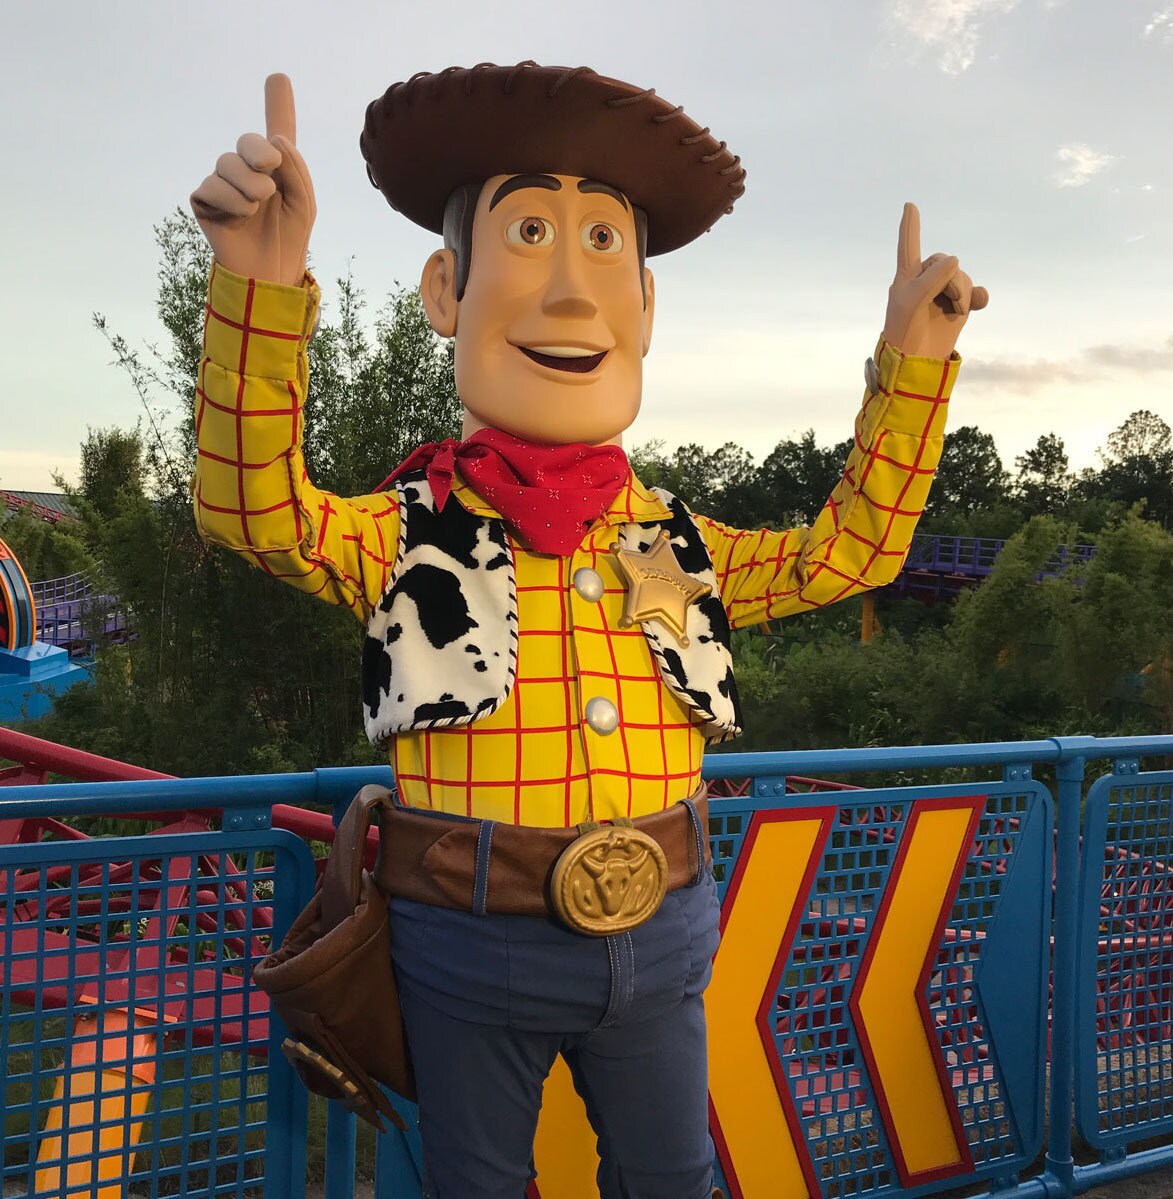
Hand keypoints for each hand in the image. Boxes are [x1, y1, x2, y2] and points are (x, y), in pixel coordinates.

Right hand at [190, 74, 315, 286]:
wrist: (271, 271)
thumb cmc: (289, 239)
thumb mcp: (304, 204)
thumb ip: (296, 169)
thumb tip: (273, 140)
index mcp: (276, 171)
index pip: (276, 133)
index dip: (278, 104)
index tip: (279, 77)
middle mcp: (248, 172)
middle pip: (247, 142)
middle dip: (260, 152)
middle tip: (271, 170)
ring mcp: (224, 185)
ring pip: (227, 163)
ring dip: (249, 184)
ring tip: (258, 205)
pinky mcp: (205, 201)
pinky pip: (211, 186)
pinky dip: (231, 200)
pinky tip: (240, 216)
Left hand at [882, 202, 987, 358]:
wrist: (917, 361)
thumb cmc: (905, 330)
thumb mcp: (912, 300)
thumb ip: (932, 277)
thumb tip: (955, 259)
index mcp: (906, 276)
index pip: (909, 246)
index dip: (910, 227)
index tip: (909, 206)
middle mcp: (925, 280)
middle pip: (944, 261)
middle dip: (949, 278)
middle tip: (945, 300)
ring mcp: (943, 293)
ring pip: (961, 275)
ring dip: (960, 291)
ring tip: (953, 310)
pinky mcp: (959, 307)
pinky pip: (975, 292)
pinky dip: (977, 296)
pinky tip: (977, 304)